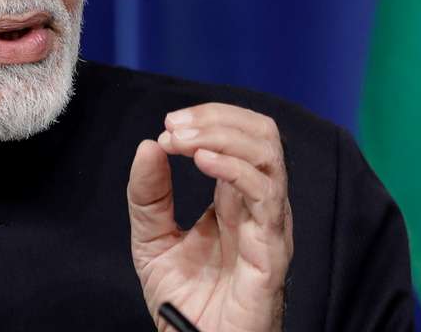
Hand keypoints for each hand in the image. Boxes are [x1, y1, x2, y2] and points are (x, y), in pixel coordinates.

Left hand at [127, 104, 292, 331]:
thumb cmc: (183, 302)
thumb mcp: (151, 240)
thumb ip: (148, 195)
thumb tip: (148, 145)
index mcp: (233, 199)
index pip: (239, 136)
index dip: (207, 119)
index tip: (168, 125)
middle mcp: (257, 208)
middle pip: (261, 136)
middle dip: (217, 118)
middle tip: (174, 126)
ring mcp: (268, 228)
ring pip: (269, 157)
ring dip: (223, 136)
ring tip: (184, 142)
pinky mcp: (271, 253)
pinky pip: (266, 199)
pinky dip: (235, 170)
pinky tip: (203, 163)